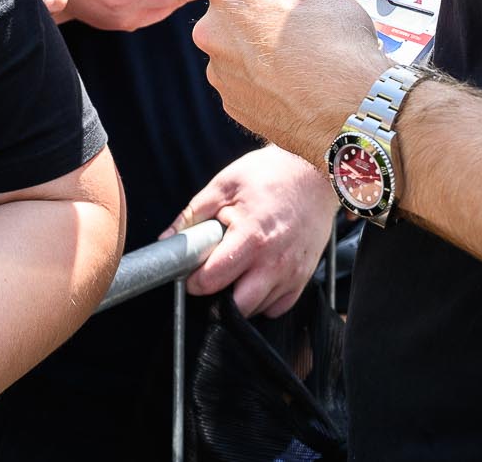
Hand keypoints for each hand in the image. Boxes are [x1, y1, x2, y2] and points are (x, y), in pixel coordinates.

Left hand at [166, 144, 337, 316]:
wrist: (314, 172)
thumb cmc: (270, 174)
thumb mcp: (225, 185)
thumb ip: (193, 215)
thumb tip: (167, 239)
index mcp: (250, 238)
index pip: (212, 280)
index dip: (194, 281)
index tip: (190, 274)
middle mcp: (274, 262)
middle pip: (237, 307)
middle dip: (217, 299)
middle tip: (211, 278)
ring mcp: (292, 272)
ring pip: (257, 309)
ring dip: (240, 299)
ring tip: (235, 271)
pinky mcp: (304, 277)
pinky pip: (278, 306)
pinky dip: (263, 300)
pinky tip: (256, 276)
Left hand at [188, 0, 384, 160]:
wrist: (349, 102)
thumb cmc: (337, 36)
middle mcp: (212, 30)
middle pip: (219, 17)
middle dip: (245, 18)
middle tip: (286, 27)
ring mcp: (218, 71)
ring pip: (230, 53)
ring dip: (253, 53)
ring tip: (294, 61)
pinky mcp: (231, 103)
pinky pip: (241, 85)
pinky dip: (260, 84)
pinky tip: (291, 85)